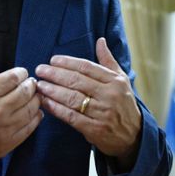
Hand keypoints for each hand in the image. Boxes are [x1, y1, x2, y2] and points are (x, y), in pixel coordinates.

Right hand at [0, 37, 42, 171]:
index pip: (14, 77)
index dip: (21, 73)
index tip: (21, 73)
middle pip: (25, 92)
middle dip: (30, 85)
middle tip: (30, 83)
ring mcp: (3, 129)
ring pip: (31, 109)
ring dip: (35, 99)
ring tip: (33, 95)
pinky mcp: (7, 143)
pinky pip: (29, 128)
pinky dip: (35, 118)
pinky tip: (34, 112)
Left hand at [35, 38, 141, 168]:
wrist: (134, 135)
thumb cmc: (124, 104)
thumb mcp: (121, 80)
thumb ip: (108, 61)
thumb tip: (101, 40)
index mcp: (115, 81)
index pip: (87, 67)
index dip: (68, 62)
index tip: (53, 60)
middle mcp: (109, 95)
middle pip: (77, 81)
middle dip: (56, 74)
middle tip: (40, 70)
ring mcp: (102, 113)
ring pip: (72, 98)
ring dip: (53, 91)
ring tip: (40, 85)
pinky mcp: (95, 129)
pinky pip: (71, 116)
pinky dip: (57, 109)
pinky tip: (46, 103)